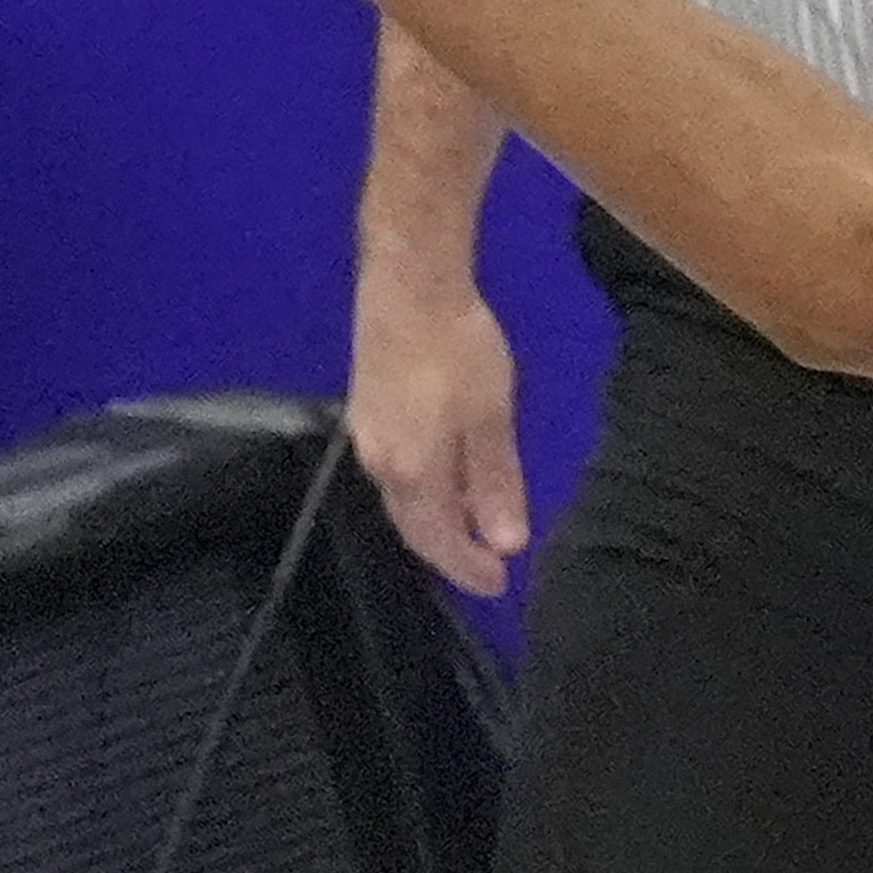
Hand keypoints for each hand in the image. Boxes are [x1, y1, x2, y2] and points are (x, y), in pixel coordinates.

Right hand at [348, 269, 530, 596]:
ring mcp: (367, 434)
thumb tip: (505, 544)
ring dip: (435, 521)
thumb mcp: (491, 420)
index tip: (497, 587)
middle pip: (412, 524)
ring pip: (402, 498)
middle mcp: (378, 461)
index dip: (466, 568)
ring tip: (472, 530)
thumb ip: (495, 483)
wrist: (410, 285)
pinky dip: (423, 490)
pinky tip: (446, 480)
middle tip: (485, 568)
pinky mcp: (367, 408)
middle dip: (448, 552)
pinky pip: (396, 471)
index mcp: (410, 471)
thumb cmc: (457, 351)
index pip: (436, 540)